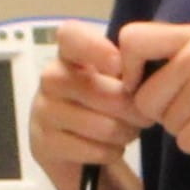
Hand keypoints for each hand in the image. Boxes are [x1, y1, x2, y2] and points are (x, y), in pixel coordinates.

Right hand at [30, 21, 149, 189]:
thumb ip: (129, 69)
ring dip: (125, 133)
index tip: (119, 65)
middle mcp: (51, 78)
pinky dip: (111, 153)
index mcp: (69, 55)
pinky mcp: (44, 145)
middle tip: (142, 117)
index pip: (71, 36)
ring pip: (102, 125)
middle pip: (100, 91)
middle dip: (132, 109)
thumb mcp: (117, 82)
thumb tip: (146, 74)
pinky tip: (107, 149)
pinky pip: (94, 150)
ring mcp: (43, 112)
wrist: (78, 153)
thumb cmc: (104, 108)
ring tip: (126, 132)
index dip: (96, 48)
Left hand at [116, 20, 189, 152]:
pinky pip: (187, 142)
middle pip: (143, 98)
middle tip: (188, 111)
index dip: (127, 69)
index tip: (144, 82)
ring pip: (166, 124)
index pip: (130, 40)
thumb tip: (140, 79)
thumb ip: (182, 53)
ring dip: (185, 128)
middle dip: (160, 113)